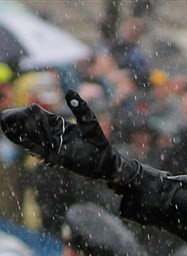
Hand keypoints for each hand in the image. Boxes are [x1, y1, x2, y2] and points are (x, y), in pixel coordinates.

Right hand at [0, 90, 116, 179]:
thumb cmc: (98, 141)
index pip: (36, 115)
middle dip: (18, 122)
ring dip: (20, 134)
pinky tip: (22, 140)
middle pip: (30, 127)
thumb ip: (80, 107)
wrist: (105, 162)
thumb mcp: (89, 121)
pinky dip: (31, 146)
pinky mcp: (57, 158)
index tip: (21, 110)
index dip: (24, 112)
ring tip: (6, 126)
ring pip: (31, 139)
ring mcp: (53, 147)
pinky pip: (41, 152)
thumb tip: (69, 91)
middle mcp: (51, 135)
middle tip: (4, 118)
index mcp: (56, 124)